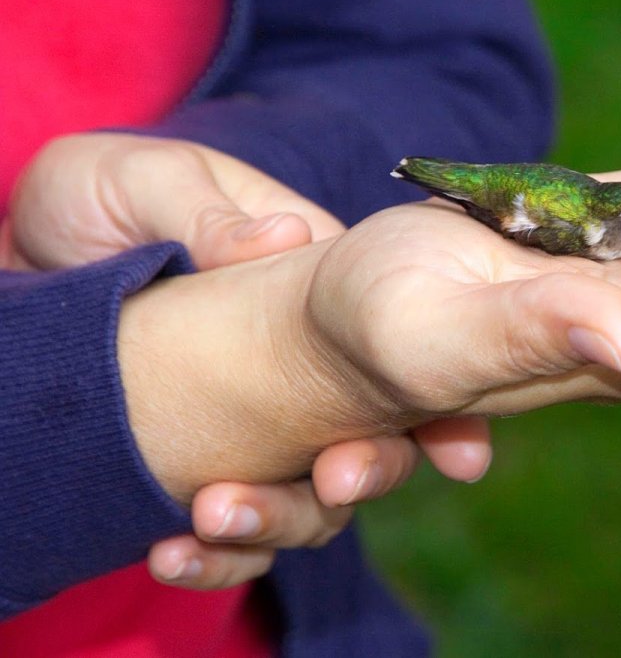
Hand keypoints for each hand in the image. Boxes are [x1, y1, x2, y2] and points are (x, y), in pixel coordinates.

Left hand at [2, 133, 493, 589]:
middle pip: (369, 432)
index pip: (398, 342)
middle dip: (371, 468)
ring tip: (214, 515)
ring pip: (307, 496)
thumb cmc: (99, 197)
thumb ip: (208, 213)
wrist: (26, 253)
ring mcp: (253, 423)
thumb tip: (287, 242)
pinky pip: (227, 532)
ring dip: (278, 519)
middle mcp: (302, 361)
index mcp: (312, 281)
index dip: (439, 399)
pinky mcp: (196, 466)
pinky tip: (171, 552)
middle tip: (337, 479)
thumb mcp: (145, 182)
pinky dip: (213, 557)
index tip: (458, 449)